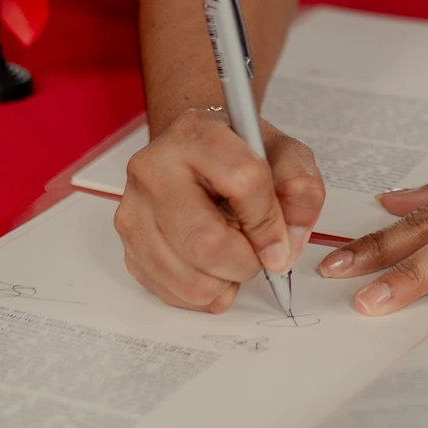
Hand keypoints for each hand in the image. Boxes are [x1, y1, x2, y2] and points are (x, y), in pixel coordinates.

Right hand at [115, 105, 324, 310]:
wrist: (193, 152)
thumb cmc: (236, 154)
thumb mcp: (282, 153)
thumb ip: (301, 188)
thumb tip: (287, 242)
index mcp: (196, 134)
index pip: (243, 181)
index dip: (270, 221)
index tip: (282, 241)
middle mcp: (153, 168)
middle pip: (206, 241)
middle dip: (246, 262)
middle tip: (258, 256)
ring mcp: (134, 209)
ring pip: (187, 276)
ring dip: (225, 283)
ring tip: (234, 260)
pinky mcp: (127, 245)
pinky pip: (170, 292)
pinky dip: (203, 294)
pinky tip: (212, 268)